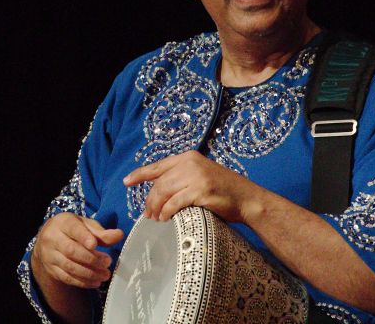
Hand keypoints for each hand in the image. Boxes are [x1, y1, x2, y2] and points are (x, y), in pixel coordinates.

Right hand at [32, 213, 123, 289]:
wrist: (49, 238)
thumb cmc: (73, 229)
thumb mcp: (86, 225)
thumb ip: (101, 232)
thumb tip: (119, 235)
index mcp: (63, 223)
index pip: (73, 229)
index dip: (83, 237)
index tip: (95, 245)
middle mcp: (53, 238)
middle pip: (71, 250)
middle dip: (91, 259)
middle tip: (107, 262)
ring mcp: (50, 255)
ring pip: (69, 266)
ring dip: (89, 273)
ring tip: (105, 275)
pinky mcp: (51, 269)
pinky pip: (67, 278)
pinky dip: (82, 282)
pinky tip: (95, 282)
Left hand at [123, 150, 264, 222]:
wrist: (248, 198)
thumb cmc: (224, 190)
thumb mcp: (201, 174)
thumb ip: (182, 176)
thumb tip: (158, 190)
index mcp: (188, 157)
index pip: (158, 166)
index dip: (140, 174)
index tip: (127, 181)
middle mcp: (190, 163)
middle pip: (159, 183)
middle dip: (150, 200)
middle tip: (147, 214)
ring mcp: (196, 177)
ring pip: (164, 193)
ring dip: (156, 208)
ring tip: (155, 218)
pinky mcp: (201, 192)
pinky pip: (175, 203)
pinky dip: (167, 212)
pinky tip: (166, 218)